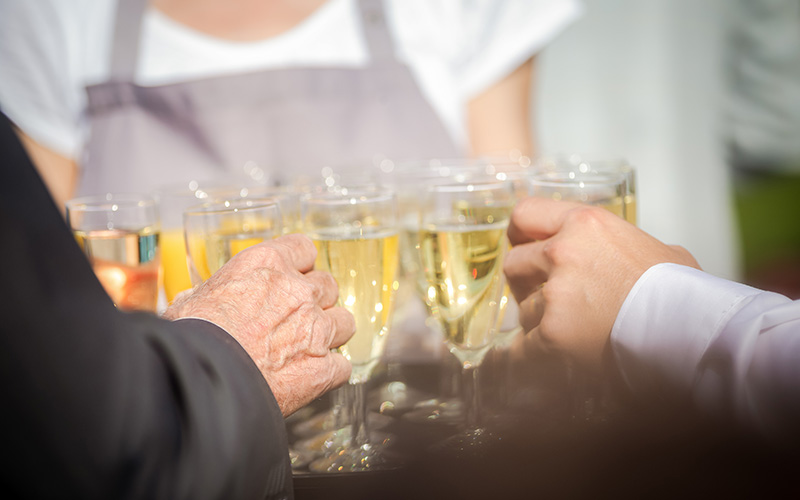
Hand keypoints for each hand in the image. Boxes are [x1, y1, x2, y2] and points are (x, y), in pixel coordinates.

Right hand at [164, 234, 354, 415]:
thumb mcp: (190, 300)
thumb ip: (212, 294)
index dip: (299, 265)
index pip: (303, 249)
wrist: (200, 381)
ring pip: (345, 322)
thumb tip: (198, 301)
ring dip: (331, 332)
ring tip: (309, 347)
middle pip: (328, 286)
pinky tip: (312, 377)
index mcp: (266, 265)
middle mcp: (298, 292)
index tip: (292, 277)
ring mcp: (316, 330)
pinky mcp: (323, 369)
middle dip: (315, 300)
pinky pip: (342, 365)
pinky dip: (329, 372)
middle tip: (296, 318)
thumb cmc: (189, 340)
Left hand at [503, 197, 698, 371]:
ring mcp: (555, 295)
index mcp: (586, 224)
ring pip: (521, 310)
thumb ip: (622, 246)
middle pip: (514, 264)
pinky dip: (531, 359)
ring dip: (539, 323)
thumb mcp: (658, 250)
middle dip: (527, 285)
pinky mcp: (552, 335)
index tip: (521, 245)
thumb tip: (618, 256)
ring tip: (573, 336)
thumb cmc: (687, 294)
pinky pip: (521, 348)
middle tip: (549, 301)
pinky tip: (547, 364)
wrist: (698, 335)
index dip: (520, 234)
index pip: (525, 214)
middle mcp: (563, 253)